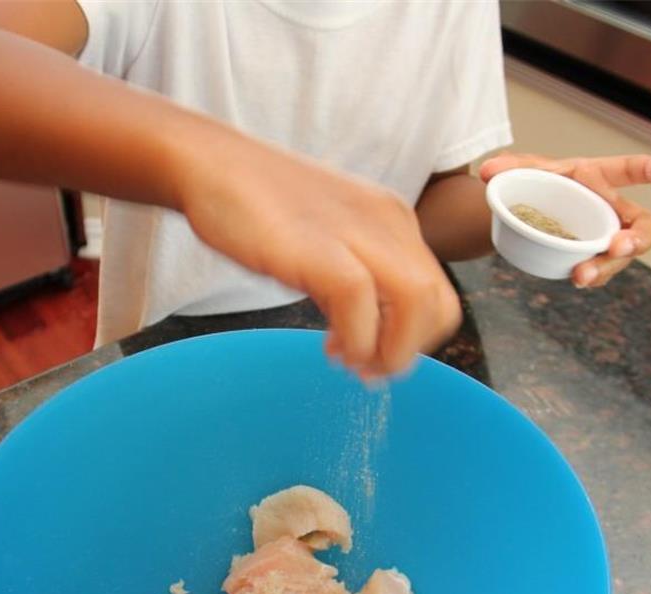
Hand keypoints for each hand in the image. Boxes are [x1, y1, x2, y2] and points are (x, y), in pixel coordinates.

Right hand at [179, 135, 461, 377]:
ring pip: (416, 302)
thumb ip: (352, 278)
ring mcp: (356, 232)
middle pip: (438, 303)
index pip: (438, 292)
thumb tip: (362, 333)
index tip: (377, 354)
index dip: (416, 338)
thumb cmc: (259, 205)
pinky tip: (333, 349)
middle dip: (410, 351)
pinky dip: (356, 341)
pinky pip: (361, 303)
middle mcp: (386, 223)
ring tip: (353, 363)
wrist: (212, 165)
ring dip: (391, 352)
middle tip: (369, 370)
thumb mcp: (326, 239)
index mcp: (391, 221)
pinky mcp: (320, 247)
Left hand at [479, 153, 650, 287]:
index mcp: (599, 178)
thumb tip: (488, 172)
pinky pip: (602, 270)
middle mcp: (612, 209)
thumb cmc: (537, 181)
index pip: (630, 170)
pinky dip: (592, 275)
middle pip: (644, 226)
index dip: (650, 170)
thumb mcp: (524, 170)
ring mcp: (607, 236)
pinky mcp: (595, 258)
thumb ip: (510, 166)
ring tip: (581, 276)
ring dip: (606, 267)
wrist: (527, 209)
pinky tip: (576, 278)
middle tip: (618, 247)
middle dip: (638, 239)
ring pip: (622, 256)